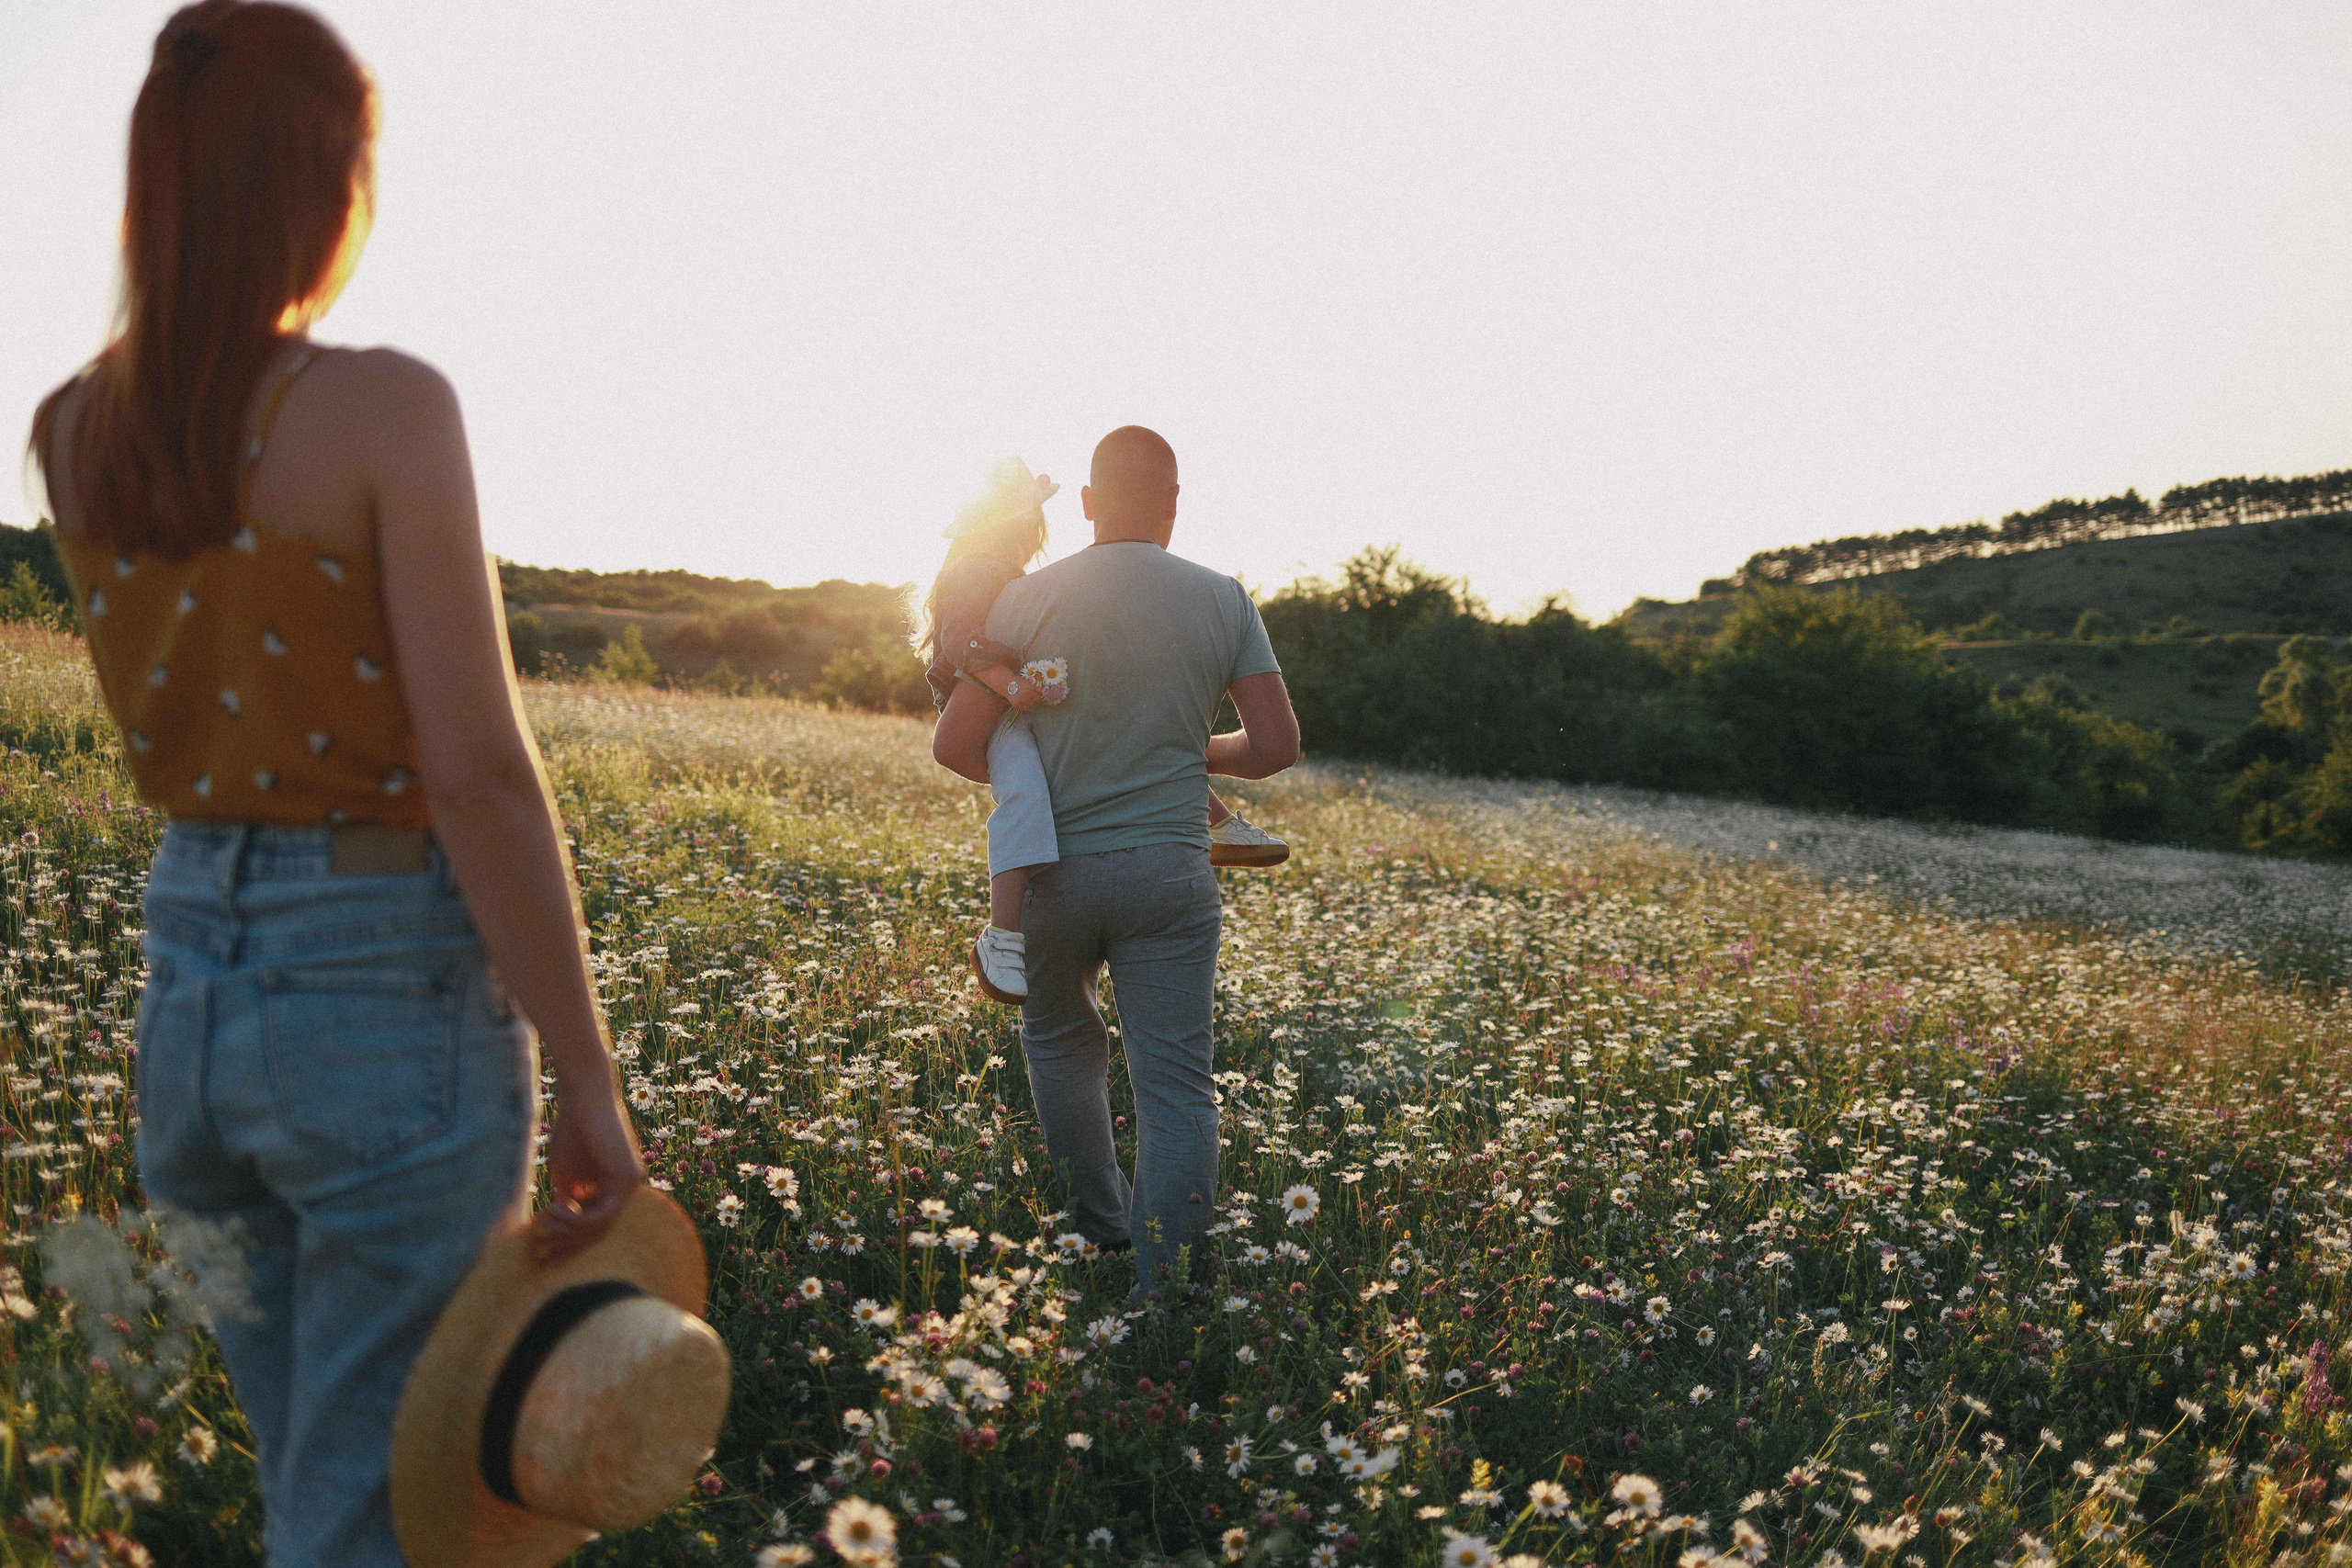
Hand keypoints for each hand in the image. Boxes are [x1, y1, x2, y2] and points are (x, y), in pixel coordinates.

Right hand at [529, 1086, 645, 1265]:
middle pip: (597, 1232)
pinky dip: (578, 1220)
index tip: (539, 1252)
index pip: (592, 1226)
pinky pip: (603, 1215)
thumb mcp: (566, 1177)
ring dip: (568, 1233)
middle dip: (565, 1246)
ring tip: (544, 1226)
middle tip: (537, 1255)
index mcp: (611, 1188)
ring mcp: (630, 1185)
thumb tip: (559, 1233)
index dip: (565, 1243)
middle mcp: (625, 1189)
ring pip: (600, 1228)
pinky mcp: (627, 1179)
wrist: (582, 1101)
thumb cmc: (571, 1133)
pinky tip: (558, 1211)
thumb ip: (568, 1204)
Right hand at [1004, 676, 1043, 711]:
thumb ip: (1037, 686)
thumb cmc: (1020, 682)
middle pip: (1039, 699)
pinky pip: (1028, 709)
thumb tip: (1049, 689)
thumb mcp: (1029, 681)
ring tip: (1029, 698)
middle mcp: (1028, 694)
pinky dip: (1028, 706)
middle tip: (1035, 695)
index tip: (1044, 693)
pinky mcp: (1018, 705)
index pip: (1043, 692)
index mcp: (1031, 686)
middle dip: (1038, 698)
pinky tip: (1025, 702)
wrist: (1007, 684)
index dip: (1044, 693)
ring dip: (1033, 702)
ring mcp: (1023, 700)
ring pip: (1034, 705)